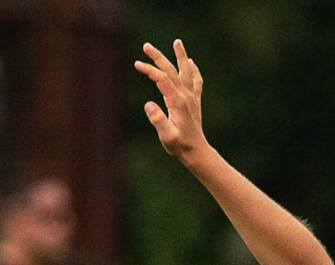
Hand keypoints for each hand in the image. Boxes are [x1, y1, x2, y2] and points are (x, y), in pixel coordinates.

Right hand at [136, 39, 206, 159]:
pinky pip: (196, 81)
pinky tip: (190, 62)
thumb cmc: (179, 146)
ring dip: (181, 56)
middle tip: (146, 46)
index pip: (162, 79)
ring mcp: (192, 97)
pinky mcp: (195, 101)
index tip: (137, 65)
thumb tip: (149, 105)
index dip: (149, 70)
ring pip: (186, 72)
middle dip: (158, 57)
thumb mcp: (166, 136)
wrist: (197, 152)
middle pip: (172, 71)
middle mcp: (186, 96)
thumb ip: (158, 120)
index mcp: (177, 101)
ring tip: (178, 42)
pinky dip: (193, 70)